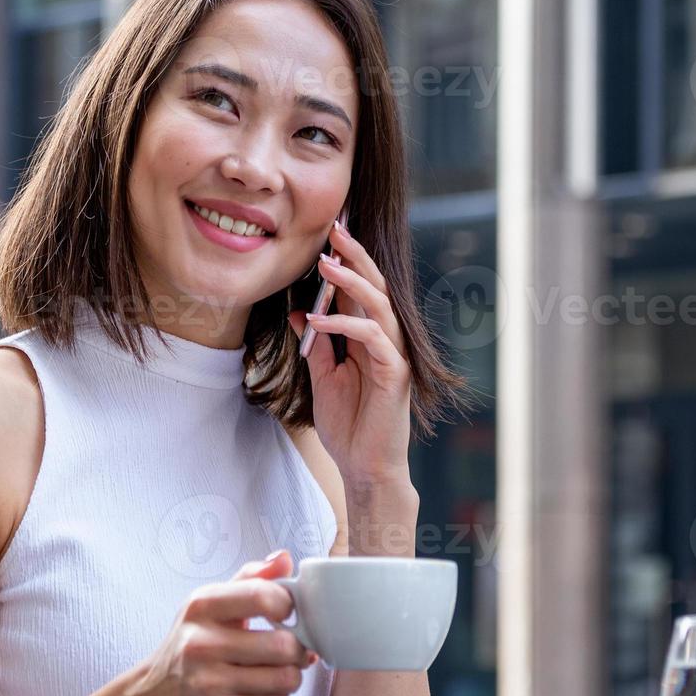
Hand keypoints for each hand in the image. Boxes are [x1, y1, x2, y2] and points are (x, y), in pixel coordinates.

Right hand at [127, 551, 316, 695]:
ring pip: (285, 677)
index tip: (288, 612)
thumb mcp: (210, 603)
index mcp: (202, 606)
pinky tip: (260, 686)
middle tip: (291, 647)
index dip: (288, 604)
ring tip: (277, 667)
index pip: (262, 596)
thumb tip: (284, 558)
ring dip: (291, 673)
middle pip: (282, 645)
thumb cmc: (190, 644)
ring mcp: (211, 681)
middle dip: (297, 647)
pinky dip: (277, 693)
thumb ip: (250, 578)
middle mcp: (202, 643)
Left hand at [289, 219, 412, 487]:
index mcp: (368, 337)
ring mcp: (393, 354)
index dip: (346, 260)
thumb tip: (300, 309)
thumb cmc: (348, 426)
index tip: (328, 233)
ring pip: (378, 304)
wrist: (363, 467)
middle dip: (355, 255)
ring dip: (351, 282)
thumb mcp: (322, 377)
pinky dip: (345, 325)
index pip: (360, 289)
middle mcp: (385, 339)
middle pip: (375, 285)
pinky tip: (318, 318)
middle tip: (335, 228)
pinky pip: (372, 338)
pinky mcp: (395, 372)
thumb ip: (316, 343)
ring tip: (326, 264)